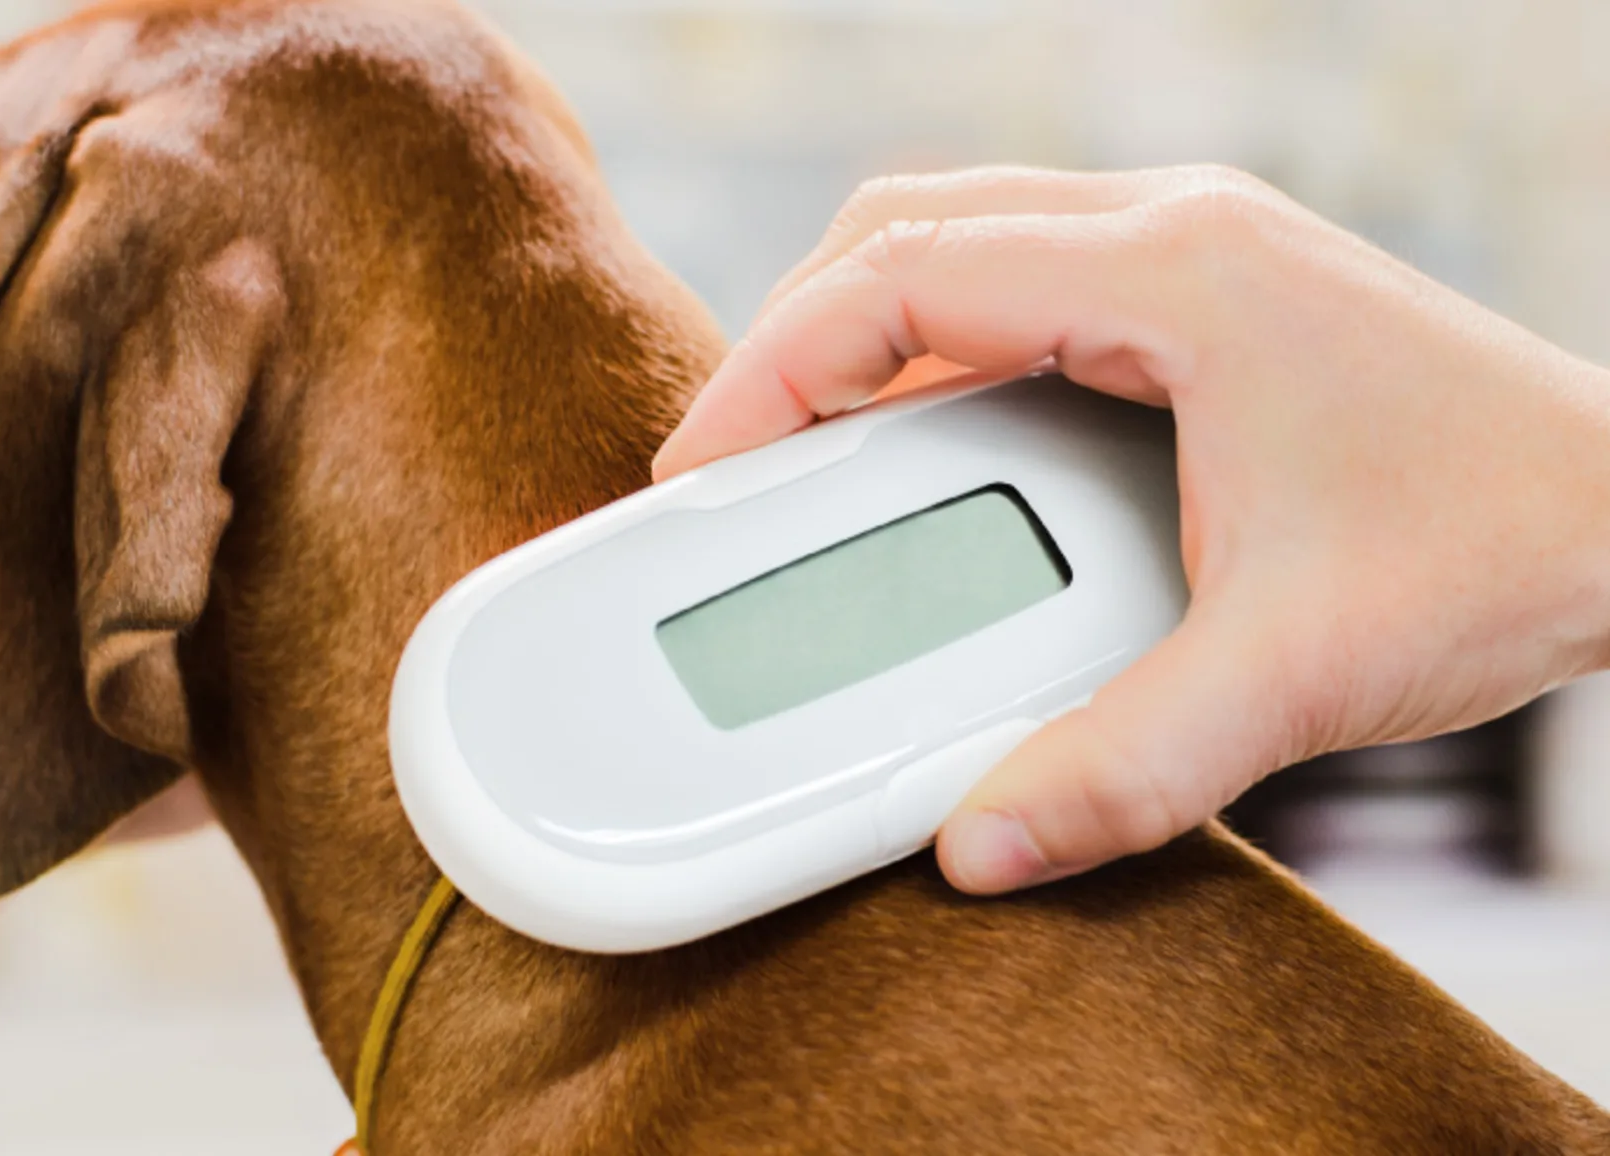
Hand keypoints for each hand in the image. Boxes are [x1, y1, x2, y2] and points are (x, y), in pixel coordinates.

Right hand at [655, 165, 1609, 893]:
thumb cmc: (1505, 544)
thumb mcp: (1296, 674)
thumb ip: (1122, 766)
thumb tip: (976, 842)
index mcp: (1175, 273)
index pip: (902, 274)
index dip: (771, 366)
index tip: (701, 465)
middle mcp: (1175, 233)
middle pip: (906, 233)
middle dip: (793, 341)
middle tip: (731, 464)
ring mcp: (1193, 257)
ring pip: (962, 249)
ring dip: (863, 342)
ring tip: (803, 458)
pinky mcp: (1207, 304)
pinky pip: (1023, 296)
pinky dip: (940, 362)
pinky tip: (930, 457)